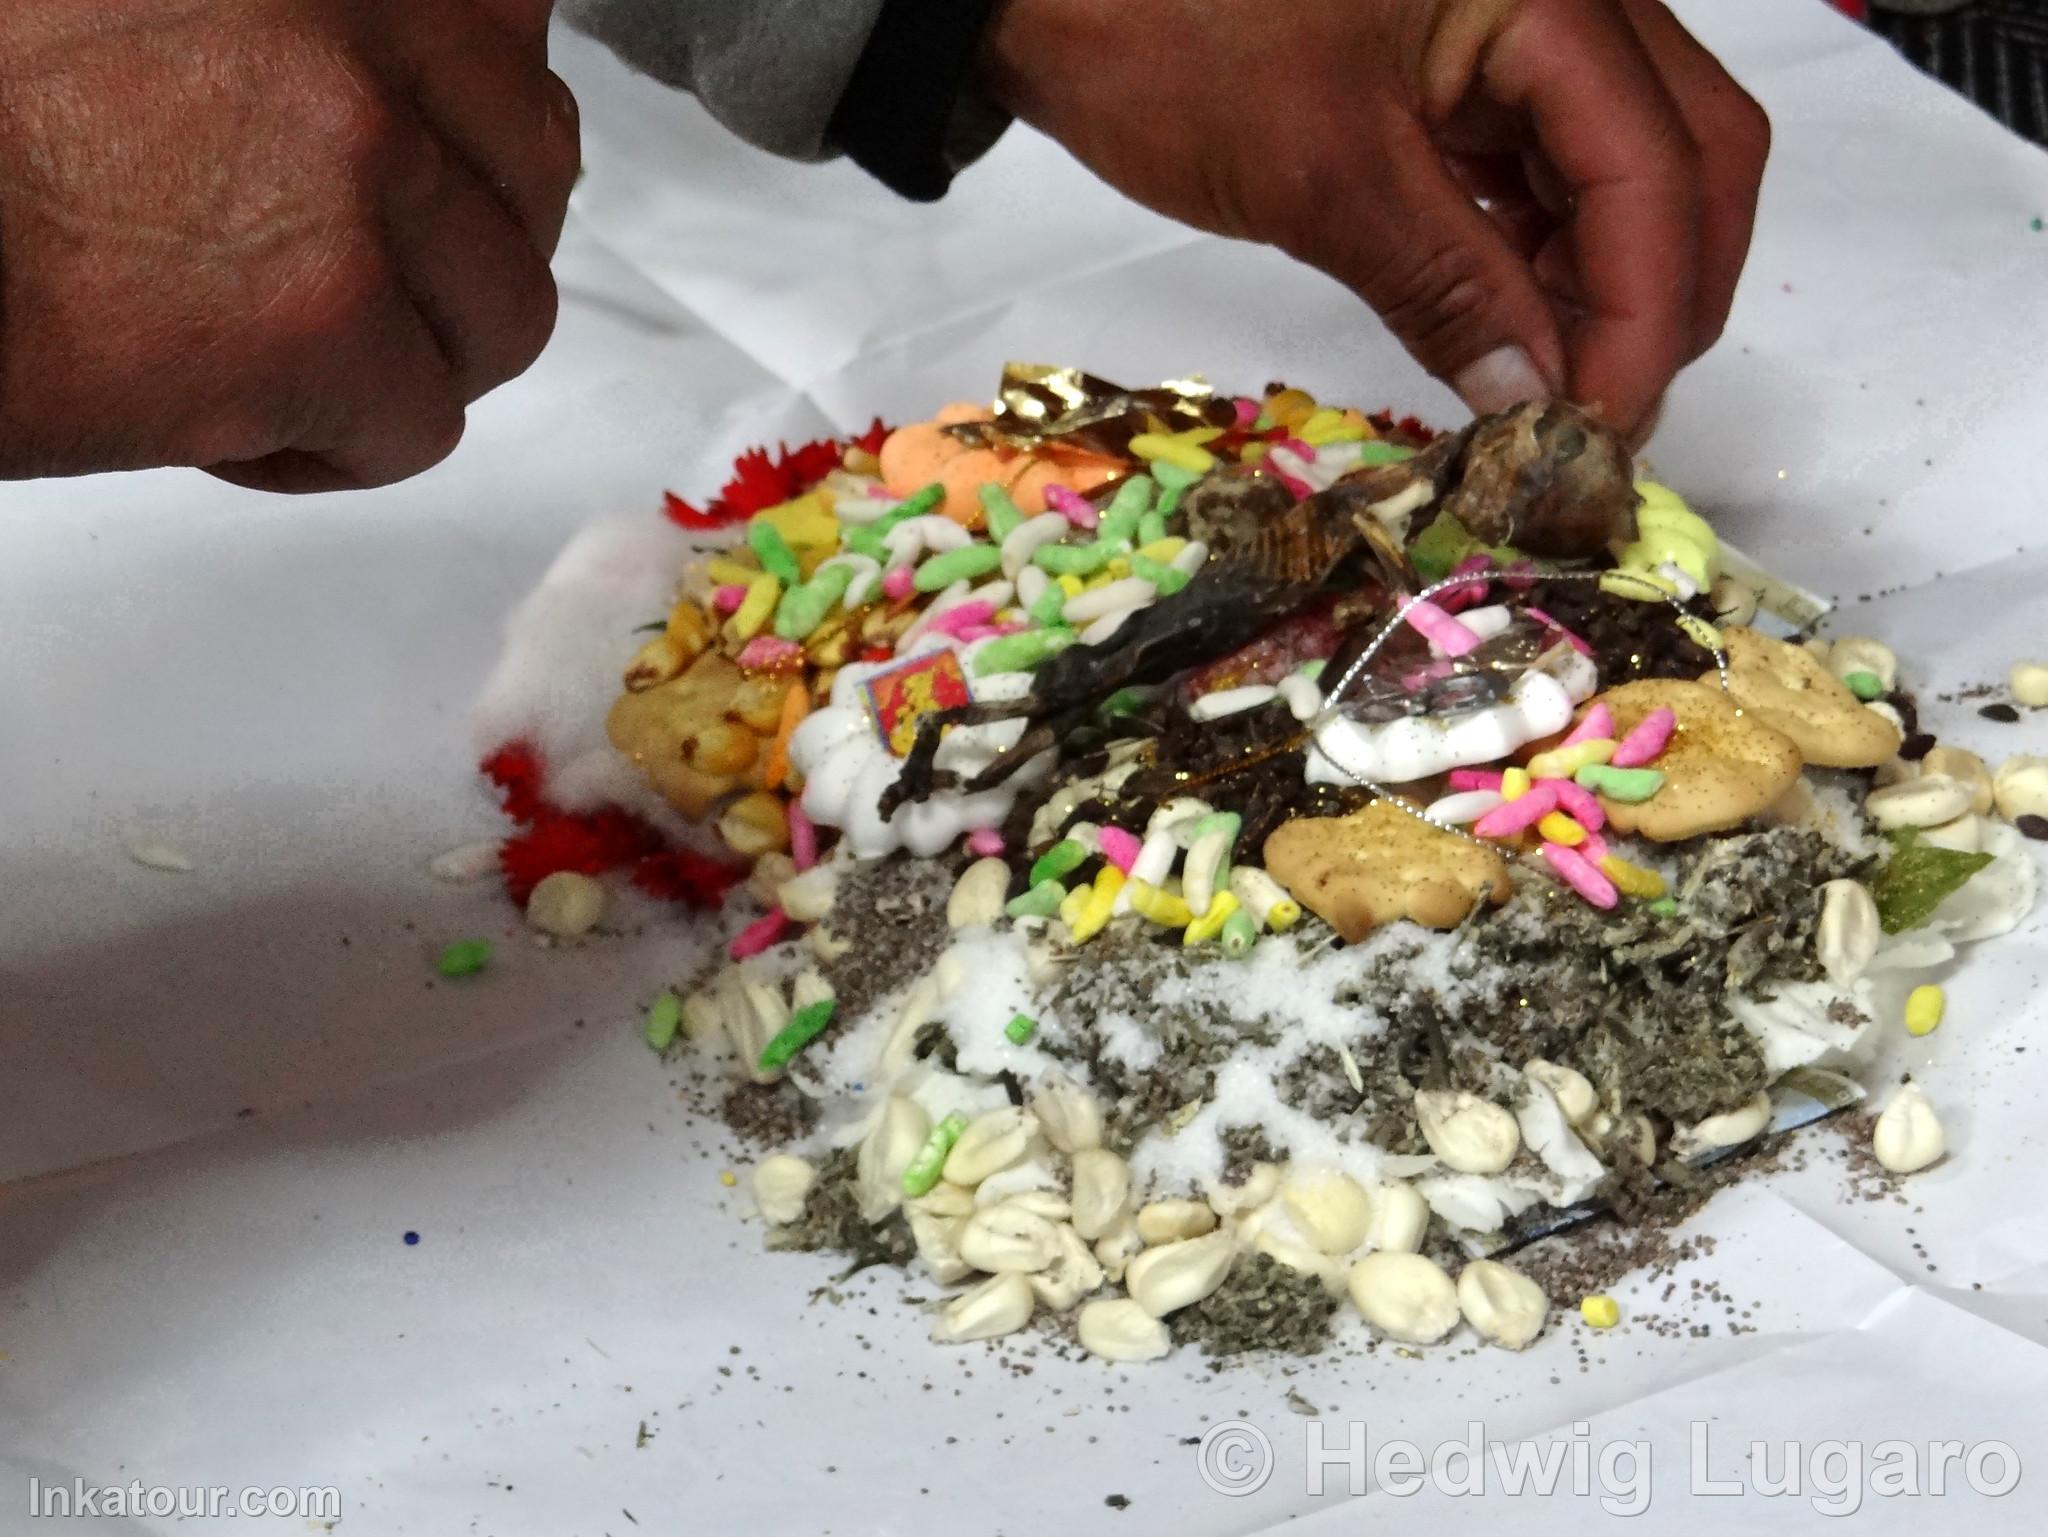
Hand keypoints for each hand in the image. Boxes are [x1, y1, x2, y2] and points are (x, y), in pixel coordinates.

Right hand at [0, 0, 578, 489]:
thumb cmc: (4, 126)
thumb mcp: (183, 12)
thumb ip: (330, 29)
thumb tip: (467, 62)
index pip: (509, 38)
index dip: (480, 130)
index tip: (431, 171)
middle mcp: (366, 35)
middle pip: (532, 182)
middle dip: (457, 255)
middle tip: (348, 284)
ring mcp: (360, 179)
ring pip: (500, 318)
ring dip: (404, 358)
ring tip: (272, 350)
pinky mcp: (334, 324)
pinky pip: (424, 429)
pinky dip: (333, 452)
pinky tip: (228, 418)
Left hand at [980, 0, 1767, 441]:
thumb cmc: (1170, 41)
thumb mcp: (1318, 176)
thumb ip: (1448, 288)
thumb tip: (1538, 404)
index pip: (1655, 167)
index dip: (1641, 317)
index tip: (1598, 437)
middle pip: (1682, 154)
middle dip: (1655, 298)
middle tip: (1594, 424)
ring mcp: (1516, 22)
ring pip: (1620, 166)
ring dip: (1600, 286)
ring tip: (1546, 396)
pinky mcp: (1461, 62)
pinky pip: (1541, 165)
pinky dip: (1539, 253)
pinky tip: (1511, 331)